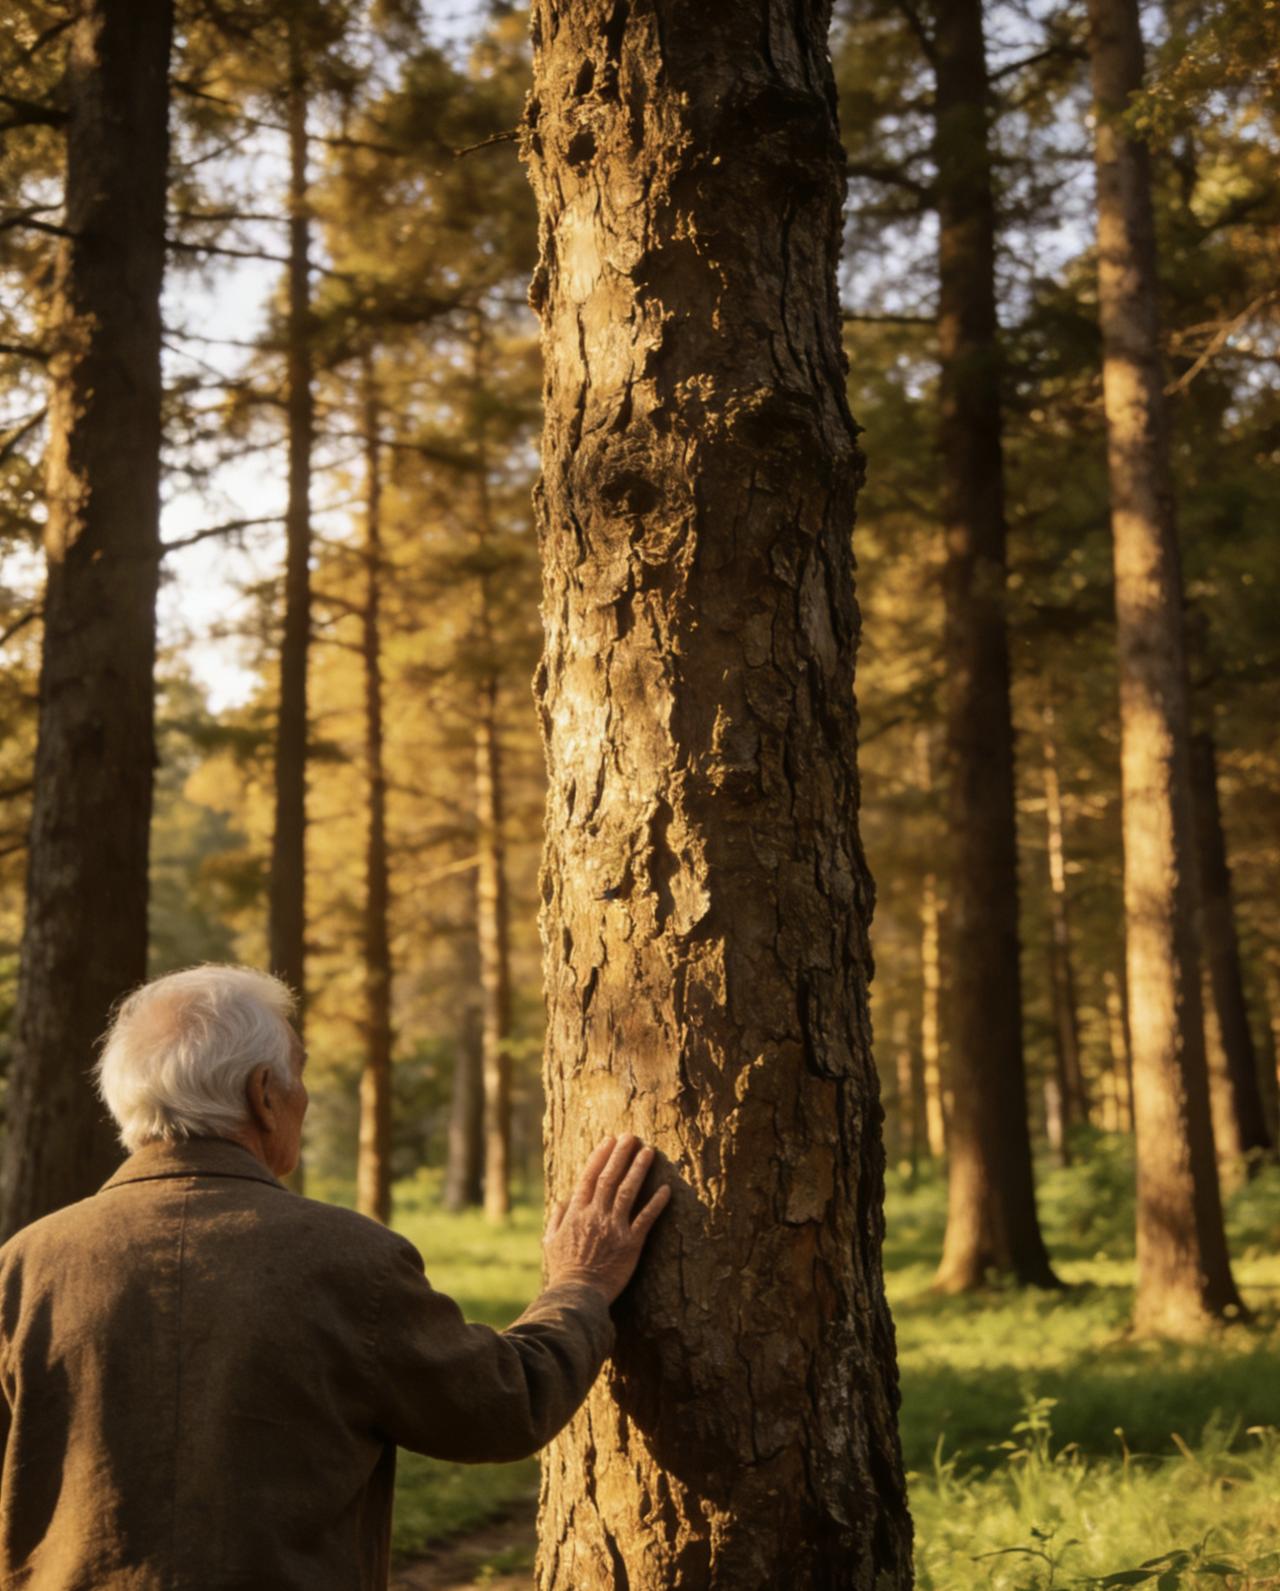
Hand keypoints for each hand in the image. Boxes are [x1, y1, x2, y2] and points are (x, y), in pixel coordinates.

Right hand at [543, 1134, 670, 1304]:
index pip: (589, 1177)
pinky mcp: (630, 1244)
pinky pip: (646, 1219)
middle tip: (631, 1136)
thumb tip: (563, 1201)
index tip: (609, 1140)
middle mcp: (595, 1215)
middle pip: (609, 1178)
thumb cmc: (564, 1271)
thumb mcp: (551, 1243)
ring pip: (627, 1192)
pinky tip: (666, 1190)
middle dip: (620, 1155)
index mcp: (577, 1213)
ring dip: (638, 1170)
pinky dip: (656, 1203)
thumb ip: (558, 1219)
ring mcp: (614, 1228)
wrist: (577, 1295)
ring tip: (648, 1152)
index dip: (600, 1156)